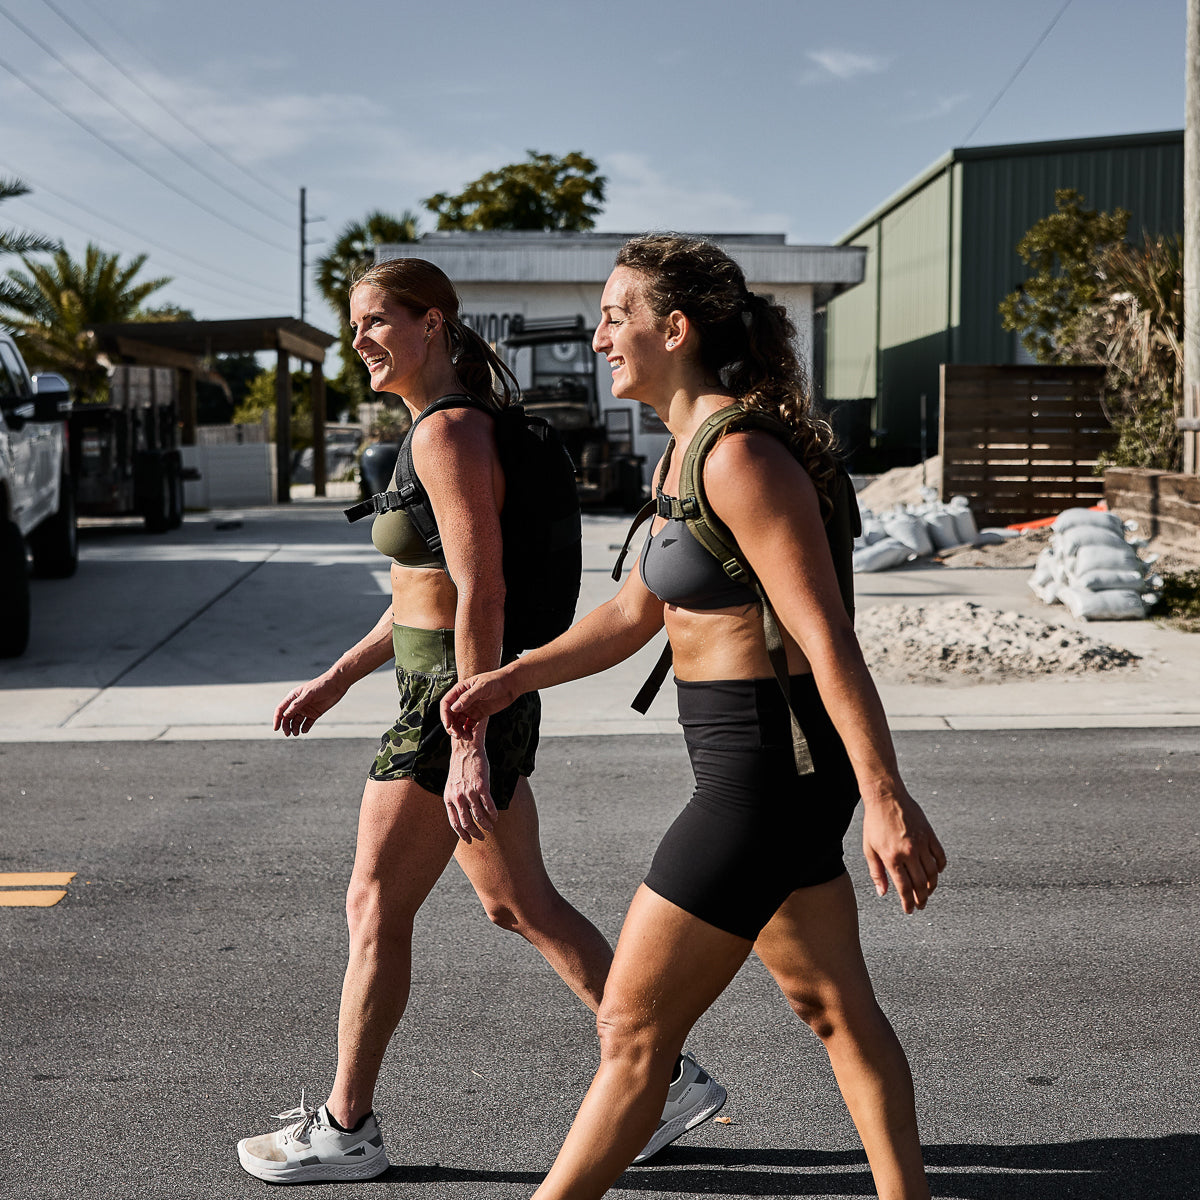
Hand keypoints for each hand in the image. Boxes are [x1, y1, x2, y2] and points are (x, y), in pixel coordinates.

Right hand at [273, 673, 346, 736]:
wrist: (337, 684)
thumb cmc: (321, 685)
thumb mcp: (308, 694)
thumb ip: (297, 704)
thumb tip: (285, 714)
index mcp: (293, 697)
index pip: (281, 709)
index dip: (277, 719)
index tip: (276, 729)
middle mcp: (298, 704)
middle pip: (288, 717)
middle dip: (286, 726)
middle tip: (288, 734)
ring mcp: (306, 709)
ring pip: (297, 722)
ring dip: (295, 728)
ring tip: (296, 733)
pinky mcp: (315, 714)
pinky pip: (307, 723)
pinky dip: (305, 728)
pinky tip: (304, 730)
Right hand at [440, 666, 519, 739]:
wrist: (510, 685)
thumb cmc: (495, 681)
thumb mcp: (481, 687)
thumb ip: (467, 697)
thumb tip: (453, 708)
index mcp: (459, 690)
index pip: (446, 703)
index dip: (445, 714)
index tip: (448, 725)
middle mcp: (462, 700)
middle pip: (450, 715)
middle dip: (451, 726)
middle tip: (457, 735)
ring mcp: (469, 708)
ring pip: (458, 722)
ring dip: (458, 731)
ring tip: (465, 738)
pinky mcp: (477, 715)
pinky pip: (468, 725)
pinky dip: (467, 732)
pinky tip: (470, 736)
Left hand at [444, 733, 497, 842]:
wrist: (466, 750)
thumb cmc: (460, 767)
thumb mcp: (452, 785)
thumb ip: (455, 799)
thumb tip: (463, 814)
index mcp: (448, 798)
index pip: (454, 822)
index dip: (462, 834)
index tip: (468, 840)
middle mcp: (458, 798)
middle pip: (466, 823)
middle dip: (475, 833)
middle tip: (482, 837)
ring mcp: (469, 793)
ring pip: (478, 817)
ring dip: (486, 825)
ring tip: (491, 828)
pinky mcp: (481, 787)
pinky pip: (488, 806)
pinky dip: (493, 814)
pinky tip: (495, 816)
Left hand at [861, 789, 946, 913]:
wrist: (886, 797)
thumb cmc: (874, 823)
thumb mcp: (869, 848)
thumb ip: (876, 872)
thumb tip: (883, 893)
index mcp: (891, 857)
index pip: (904, 887)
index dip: (908, 902)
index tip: (909, 910)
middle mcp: (908, 852)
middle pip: (921, 883)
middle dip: (922, 898)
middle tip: (921, 905)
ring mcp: (921, 843)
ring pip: (933, 873)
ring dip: (932, 886)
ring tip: (927, 892)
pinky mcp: (930, 835)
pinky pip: (940, 856)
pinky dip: (940, 868)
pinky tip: (936, 873)